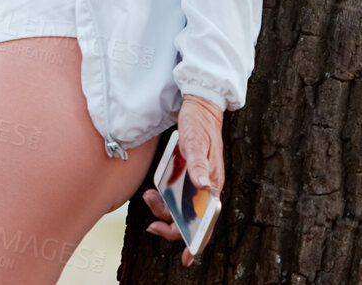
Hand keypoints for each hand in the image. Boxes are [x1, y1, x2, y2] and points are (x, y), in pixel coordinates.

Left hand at [142, 94, 223, 266]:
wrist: (199, 106)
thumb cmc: (199, 123)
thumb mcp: (196, 141)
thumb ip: (199, 164)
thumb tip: (204, 186)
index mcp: (212, 183)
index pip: (206, 220)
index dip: (197, 240)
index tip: (187, 256)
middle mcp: (206, 186)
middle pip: (190, 218)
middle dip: (171, 226)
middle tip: (151, 225)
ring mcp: (197, 182)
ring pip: (180, 208)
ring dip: (163, 210)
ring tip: (148, 198)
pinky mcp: (189, 175)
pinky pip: (176, 196)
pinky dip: (164, 199)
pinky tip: (153, 193)